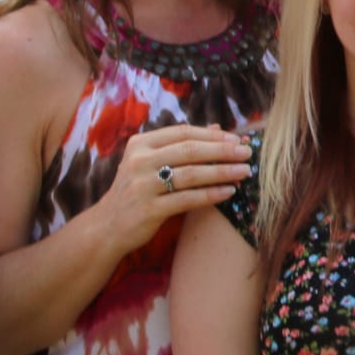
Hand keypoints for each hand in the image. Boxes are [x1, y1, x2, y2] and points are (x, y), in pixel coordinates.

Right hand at [96, 123, 250, 254]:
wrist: (107, 226)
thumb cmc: (136, 190)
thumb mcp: (150, 162)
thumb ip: (180, 145)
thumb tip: (217, 128)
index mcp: (140, 144)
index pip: (183, 133)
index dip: (212, 136)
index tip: (237, 140)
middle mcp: (139, 161)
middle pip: (189, 151)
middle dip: (222, 151)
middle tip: (247, 153)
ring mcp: (142, 186)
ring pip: (191, 174)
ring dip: (222, 172)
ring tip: (244, 172)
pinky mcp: (148, 210)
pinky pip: (187, 199)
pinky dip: (211, 194)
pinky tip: (229, 192)